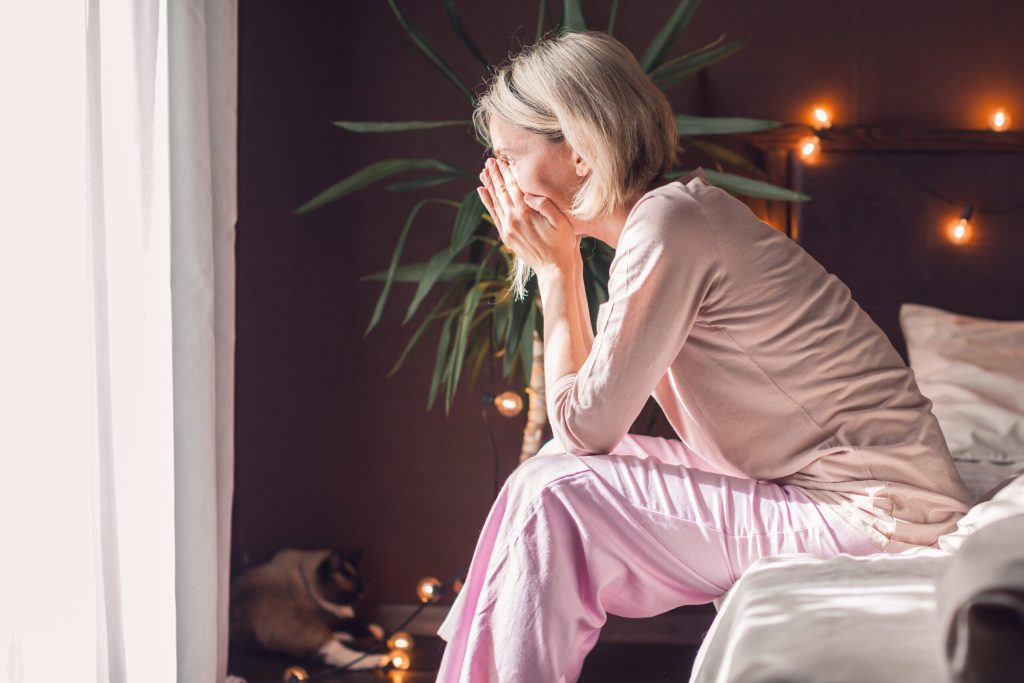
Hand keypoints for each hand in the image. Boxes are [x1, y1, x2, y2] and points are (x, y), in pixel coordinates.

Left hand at [477, 157, 575, 277]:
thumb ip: (545, 205)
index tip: (502, 159)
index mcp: (526, 212)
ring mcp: (508, 228)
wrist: (554, 269)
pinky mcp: (506, 236)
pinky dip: (486, 202)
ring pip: (495, 201)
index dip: (507, 171)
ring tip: (483, 171)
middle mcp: (513, 219)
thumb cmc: (562, 243)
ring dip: (489, 185)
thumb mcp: (561, 222)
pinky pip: (493, 215)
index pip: (513, 186)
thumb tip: (528, 193)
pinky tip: (482, 191)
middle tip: (489, 160)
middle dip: (495, 174)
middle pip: (501, 191)